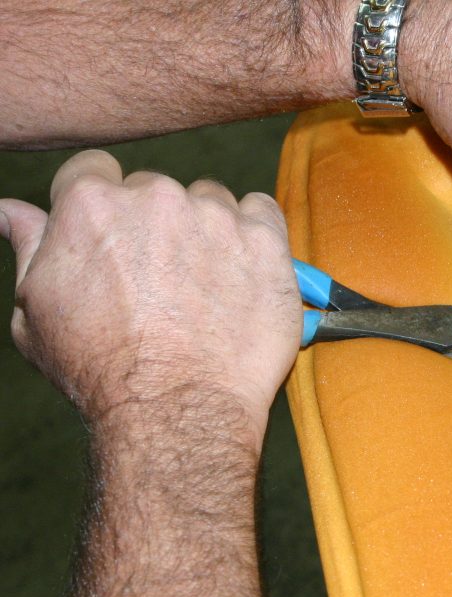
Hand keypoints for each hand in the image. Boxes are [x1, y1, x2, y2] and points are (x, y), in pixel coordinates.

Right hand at [0, 150, 300, 438]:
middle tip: (162, 279)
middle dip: (157, 223)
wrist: (176, 407)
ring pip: (210, 201)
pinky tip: (242, 274)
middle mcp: (154, 196)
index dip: (103, 207)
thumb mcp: (37, 309)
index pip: (94, 171)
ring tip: (204, 287)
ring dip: (207, 230)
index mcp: (90, 203)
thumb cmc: (100, 369)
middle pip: (155, 189)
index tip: (117, 241)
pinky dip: (255, 236)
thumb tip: (8, 208)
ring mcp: (214, 215)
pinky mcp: (264, 239)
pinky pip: (262, 212)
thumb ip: (30, 246)